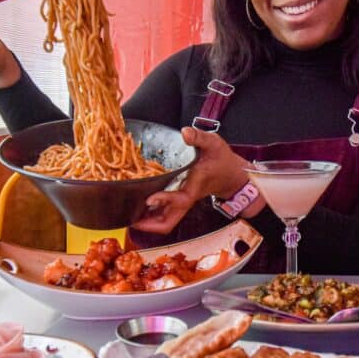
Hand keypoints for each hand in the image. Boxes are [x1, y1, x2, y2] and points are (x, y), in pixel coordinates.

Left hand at [132, 127, 253, 233]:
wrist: (231, 175)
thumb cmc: (221, 159)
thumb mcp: (213, 143)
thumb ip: (199, 137)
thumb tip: (185, 132)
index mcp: (194, 186)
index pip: (181, 199)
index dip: (165, 200)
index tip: (149, 198)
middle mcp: (186, 198)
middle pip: (169, 222)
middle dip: (150, 225)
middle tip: (129, 219)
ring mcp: (182, 202)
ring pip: (165, 221)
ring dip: (147, 222)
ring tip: (127, 215)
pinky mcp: (179, 201)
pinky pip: (163, 214)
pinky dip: (150, 214)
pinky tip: (136, 207)